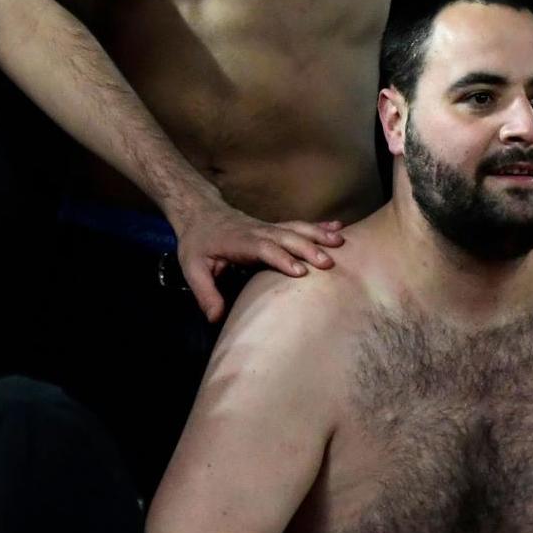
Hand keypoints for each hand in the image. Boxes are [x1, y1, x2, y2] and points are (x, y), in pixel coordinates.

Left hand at [167, 198, 345, 320]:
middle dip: (307, 248)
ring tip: (340, 242)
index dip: (281, 258)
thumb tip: (216, 319)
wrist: (200, 213)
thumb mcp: (192, 269)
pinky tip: (338, 227)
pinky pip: (298, 226)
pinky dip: (319, 225)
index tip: (300, 272)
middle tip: (328, 263)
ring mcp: (267, 228)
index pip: (262, 248)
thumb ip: (205, 293)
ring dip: (318, 234)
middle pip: (285, 237)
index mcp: (238, 241)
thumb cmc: (198, 243)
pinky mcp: (274, 228)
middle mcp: (257, 231)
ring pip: (295, 228)